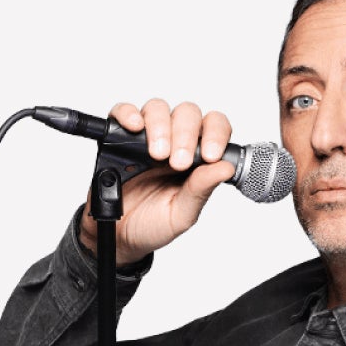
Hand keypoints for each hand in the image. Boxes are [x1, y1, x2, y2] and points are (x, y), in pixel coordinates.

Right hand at [78, 98, 239, 266]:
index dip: (216, 134)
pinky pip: (123, 111)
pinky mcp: (118, 136)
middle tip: (178, 162)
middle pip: (188, 113)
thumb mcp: (182, 214)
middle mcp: (175, 139)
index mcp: (197, 156)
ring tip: (156, 154)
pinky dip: (128, 114)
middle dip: (186, 135)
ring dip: (160, 127)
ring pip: (158, 108)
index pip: (215, 126)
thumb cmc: (153, 223)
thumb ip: (201, 190)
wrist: (119, 237)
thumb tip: (226, 168)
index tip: (210, 156)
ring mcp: (146, 136)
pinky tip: (134, 127)